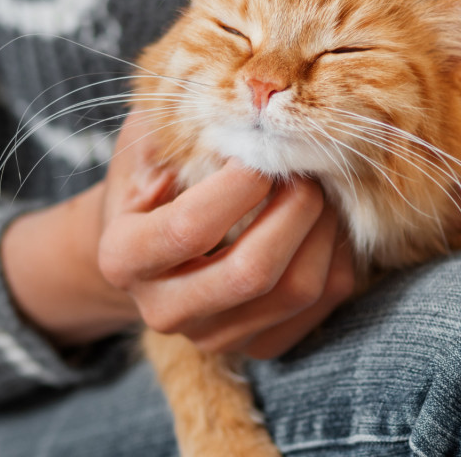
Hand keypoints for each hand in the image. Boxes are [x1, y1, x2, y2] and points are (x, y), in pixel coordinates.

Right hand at [98, 111, 355, 358]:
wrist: (151, 243)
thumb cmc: (152, 180)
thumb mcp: (145, 145)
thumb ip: (172, 129)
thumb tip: (228, 115)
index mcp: (123, 258)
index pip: (189, 228)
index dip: (237, 186)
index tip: (260, 150)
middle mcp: (164, 310)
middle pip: (251, 272)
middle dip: (294, 210)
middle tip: (305, 170)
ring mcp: (215, 336)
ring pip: (296, 292)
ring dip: (323, 231)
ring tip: (319, 190)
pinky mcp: (259, 345)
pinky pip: (322, 305)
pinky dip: (338, 257)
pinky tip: (324, 223)